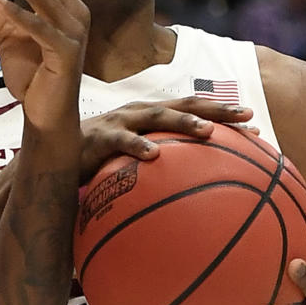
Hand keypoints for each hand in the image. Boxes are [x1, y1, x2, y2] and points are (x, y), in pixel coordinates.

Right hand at [78, 98, 255, 184]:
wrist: (52, 158)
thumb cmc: (96, 163)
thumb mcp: (131, 164)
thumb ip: (157, 172)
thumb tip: (190, 200)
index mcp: (150, 116)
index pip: (192, 109)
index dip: (221, 112)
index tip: (253, 122)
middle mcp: (139, 112)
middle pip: (185, 104)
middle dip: (216, 108)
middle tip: (247, 115)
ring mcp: (120, 122)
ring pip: (158, 117)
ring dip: (184, 122)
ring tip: (208, 132)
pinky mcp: (99, 138)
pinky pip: (121, 142)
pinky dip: (138, 147)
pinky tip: (155, 156)